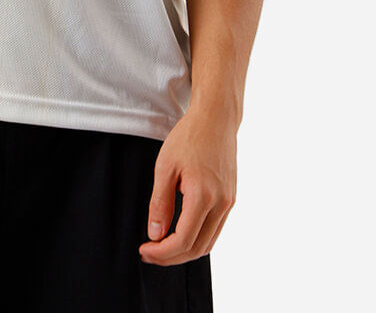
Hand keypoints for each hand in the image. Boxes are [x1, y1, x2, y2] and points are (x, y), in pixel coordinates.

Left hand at [137, 102, 237, 265]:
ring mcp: (229, 202)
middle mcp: (221, 204)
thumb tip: (155, 235)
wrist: (216, 118)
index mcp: (203, 196)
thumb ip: (160, 203)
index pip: (183, 241)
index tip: (144, 250)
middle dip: (171, 257)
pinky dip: (198, 239)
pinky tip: (180, 233)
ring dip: (185, 252)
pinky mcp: (231, 198)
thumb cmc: (189, 137)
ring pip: (208, 244)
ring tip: (162, 246)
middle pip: (197, 248)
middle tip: (149, 253)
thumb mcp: (165, 167)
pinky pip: (215, 230)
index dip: (162, 253)